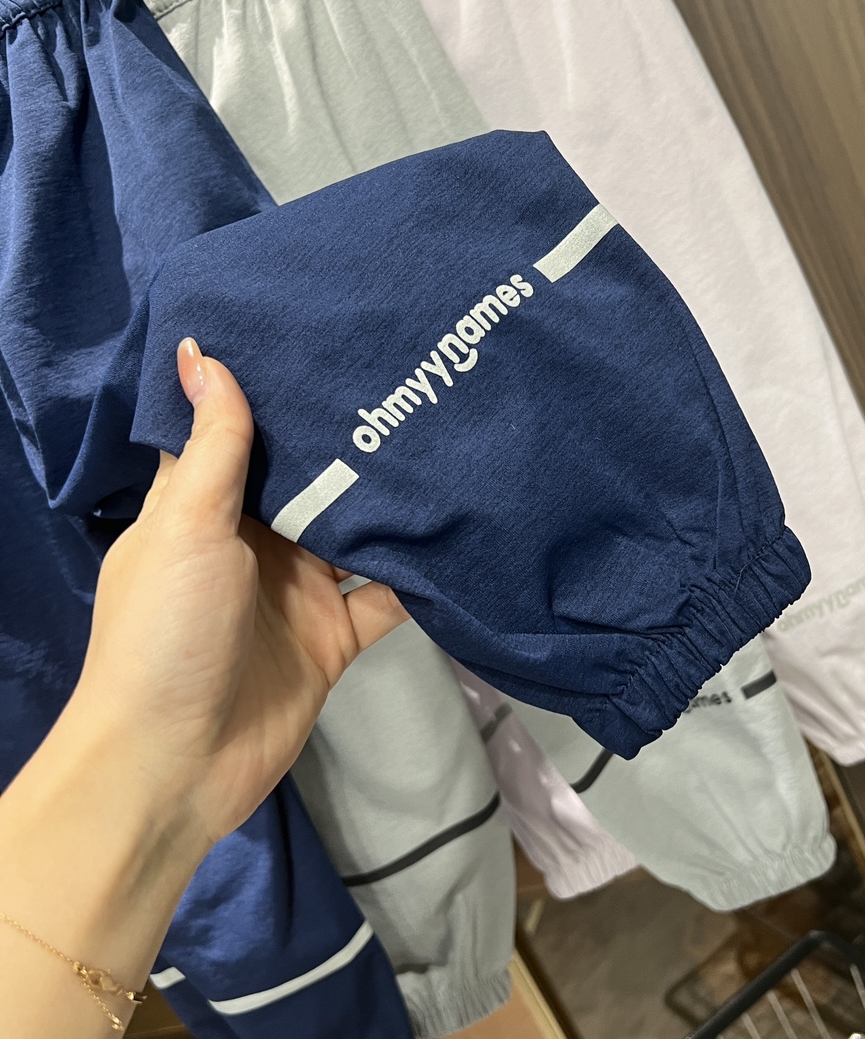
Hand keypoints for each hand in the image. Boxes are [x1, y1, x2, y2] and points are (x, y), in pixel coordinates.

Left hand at [73, 338, 407, 845]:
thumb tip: (200, 351)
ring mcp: (298, 590)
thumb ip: (213, 446)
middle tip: (406, 381)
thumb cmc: (167, 632)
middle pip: (309, 481)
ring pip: (354, 532)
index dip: (271, 391)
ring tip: (445, 441)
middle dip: (348, 442)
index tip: (321, 335)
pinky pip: (387, 595)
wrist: (178, 765)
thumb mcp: (186, 527)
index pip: (238, 436)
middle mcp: (254, 542)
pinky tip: (460, 533)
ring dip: (390, 503)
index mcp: (203, 510)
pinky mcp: (337, 634)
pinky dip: (417, 574)